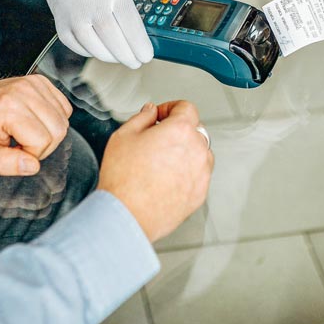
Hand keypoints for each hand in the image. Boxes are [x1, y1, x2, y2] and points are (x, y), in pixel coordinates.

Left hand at [0, 75, 72, 175]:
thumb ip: (6, 164)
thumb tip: (32, 165)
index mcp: (9, 107)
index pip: (42, 141)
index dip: (30, 154)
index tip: (13, 150)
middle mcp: (24, 91)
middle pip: (58, 130)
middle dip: (43, 145)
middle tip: (20, 144)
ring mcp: (34, 83)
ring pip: (64, 119)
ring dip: (48, 132)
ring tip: (26, 132)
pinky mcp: (40, 81)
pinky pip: (64, 107)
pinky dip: (53, 119)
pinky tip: (34, 121)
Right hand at [29, 0, 167, 67]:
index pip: (132, 28)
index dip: (141, 46)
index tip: (147, 54)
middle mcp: (92, 5)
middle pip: (115, 43)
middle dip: (129, 57)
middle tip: (137, 60)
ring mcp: (74, 15)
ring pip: (94, 49)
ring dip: (110, 57)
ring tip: (120, 56)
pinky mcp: (59, 19)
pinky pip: (75, 45)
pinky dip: (89, 51)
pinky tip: (99, 49)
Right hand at [97, 101, 212, 242]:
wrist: (126, 215)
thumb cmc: (123, 179)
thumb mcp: (124, 136)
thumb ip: (142, 117)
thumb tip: (151, 111)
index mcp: (180, 130)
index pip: (186, 108)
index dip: (170, 108)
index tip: (160, 116)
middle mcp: (196, 150)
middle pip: (195, 130)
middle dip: (178, 130)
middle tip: (157, 139)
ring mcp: (201, 173)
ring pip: (200, 153)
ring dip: (186, 151)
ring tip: (162, 161)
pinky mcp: (200, 194)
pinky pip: (199, 175)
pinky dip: (188, 173)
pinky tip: (166, 178)